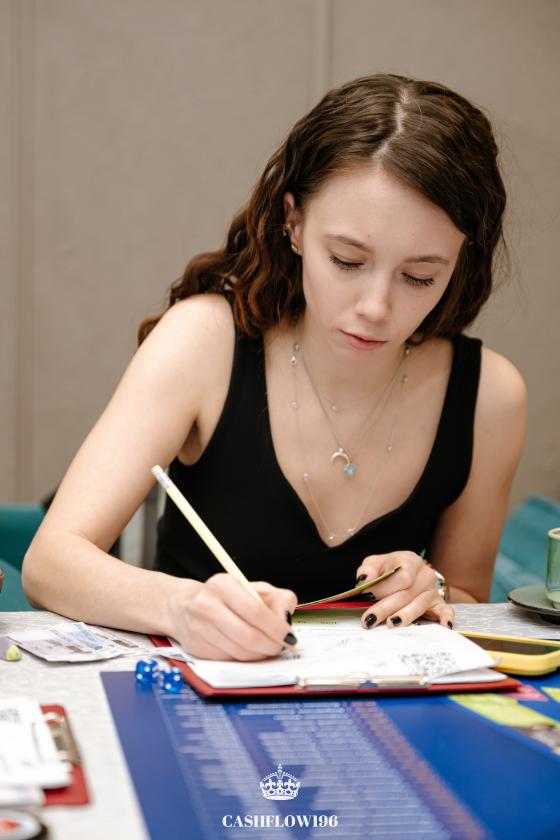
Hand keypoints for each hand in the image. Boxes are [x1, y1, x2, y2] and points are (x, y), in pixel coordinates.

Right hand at [167, 574, 297, 659]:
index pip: (256, 611)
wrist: (182, 605)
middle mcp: (207, 605)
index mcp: (223, 585)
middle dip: (271, 646)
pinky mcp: (196, 648)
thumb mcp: (253, 588)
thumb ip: (277, 599)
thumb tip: (286, 621)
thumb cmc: (224, 597)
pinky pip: (229, 660)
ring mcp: (199, 628)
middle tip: (281, 647)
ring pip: (240, 653)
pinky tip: (248, 650)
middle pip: (249, 636)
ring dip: (260, 655)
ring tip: (267, 648)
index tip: (289, 636)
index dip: (276, 628)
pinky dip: (244, 659)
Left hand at [355, 551, 454, 628]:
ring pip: (420, 605)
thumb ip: (368, 570)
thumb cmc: (389, 569)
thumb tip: (363, 581)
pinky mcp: (438, 604)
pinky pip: (446, 611)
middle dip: (386, 607)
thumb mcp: (375, 563)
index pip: (400, 576)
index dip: (384, 588)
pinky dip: (446, 618)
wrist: (406, 572)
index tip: (366, 596)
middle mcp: (425, 574)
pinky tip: (444, 626)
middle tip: (370, 619)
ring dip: (405, 616)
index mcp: (410, 560)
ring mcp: (433, 590)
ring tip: (391, 624)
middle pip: (407, 593)